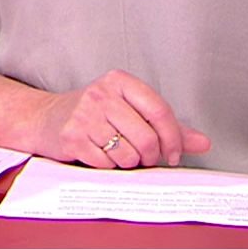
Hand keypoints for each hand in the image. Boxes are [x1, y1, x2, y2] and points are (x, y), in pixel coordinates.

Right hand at [32, 70, 212, 169]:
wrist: (44, 119)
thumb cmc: (92, 115)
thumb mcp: (128, 111)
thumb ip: (166, 126)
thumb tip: (203, 143)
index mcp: (119, 81)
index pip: (160, 111)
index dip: (173, 139)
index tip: (172, 154)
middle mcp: (101, 94)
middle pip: (146, 138)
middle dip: (148, 156)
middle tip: (140, 157)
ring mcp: (84, 115)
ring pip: (128, 155)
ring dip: (126, 162)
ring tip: (114, 151)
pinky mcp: (71, 136)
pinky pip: (106, 164)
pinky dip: (106, 166)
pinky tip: (97, 154)